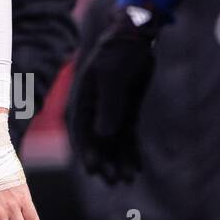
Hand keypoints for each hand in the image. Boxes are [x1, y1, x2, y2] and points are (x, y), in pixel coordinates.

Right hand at [68, 6, 161, 183]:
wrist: (134, 38)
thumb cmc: (119, 52)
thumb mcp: (113, 75)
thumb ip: (109, 104)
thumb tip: (104, 133)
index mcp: (82, 99)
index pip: (81, 131)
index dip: (87, 151)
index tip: (94, 170)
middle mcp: (94, 108)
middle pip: (97, 141)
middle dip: (104, 161)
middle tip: (114, 181)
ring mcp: (110, 110)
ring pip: (113, 142)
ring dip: (118, 160)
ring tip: (127, 180)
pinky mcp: (127, 111)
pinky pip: (128, 136)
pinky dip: (131, 152)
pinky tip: (137, 168)